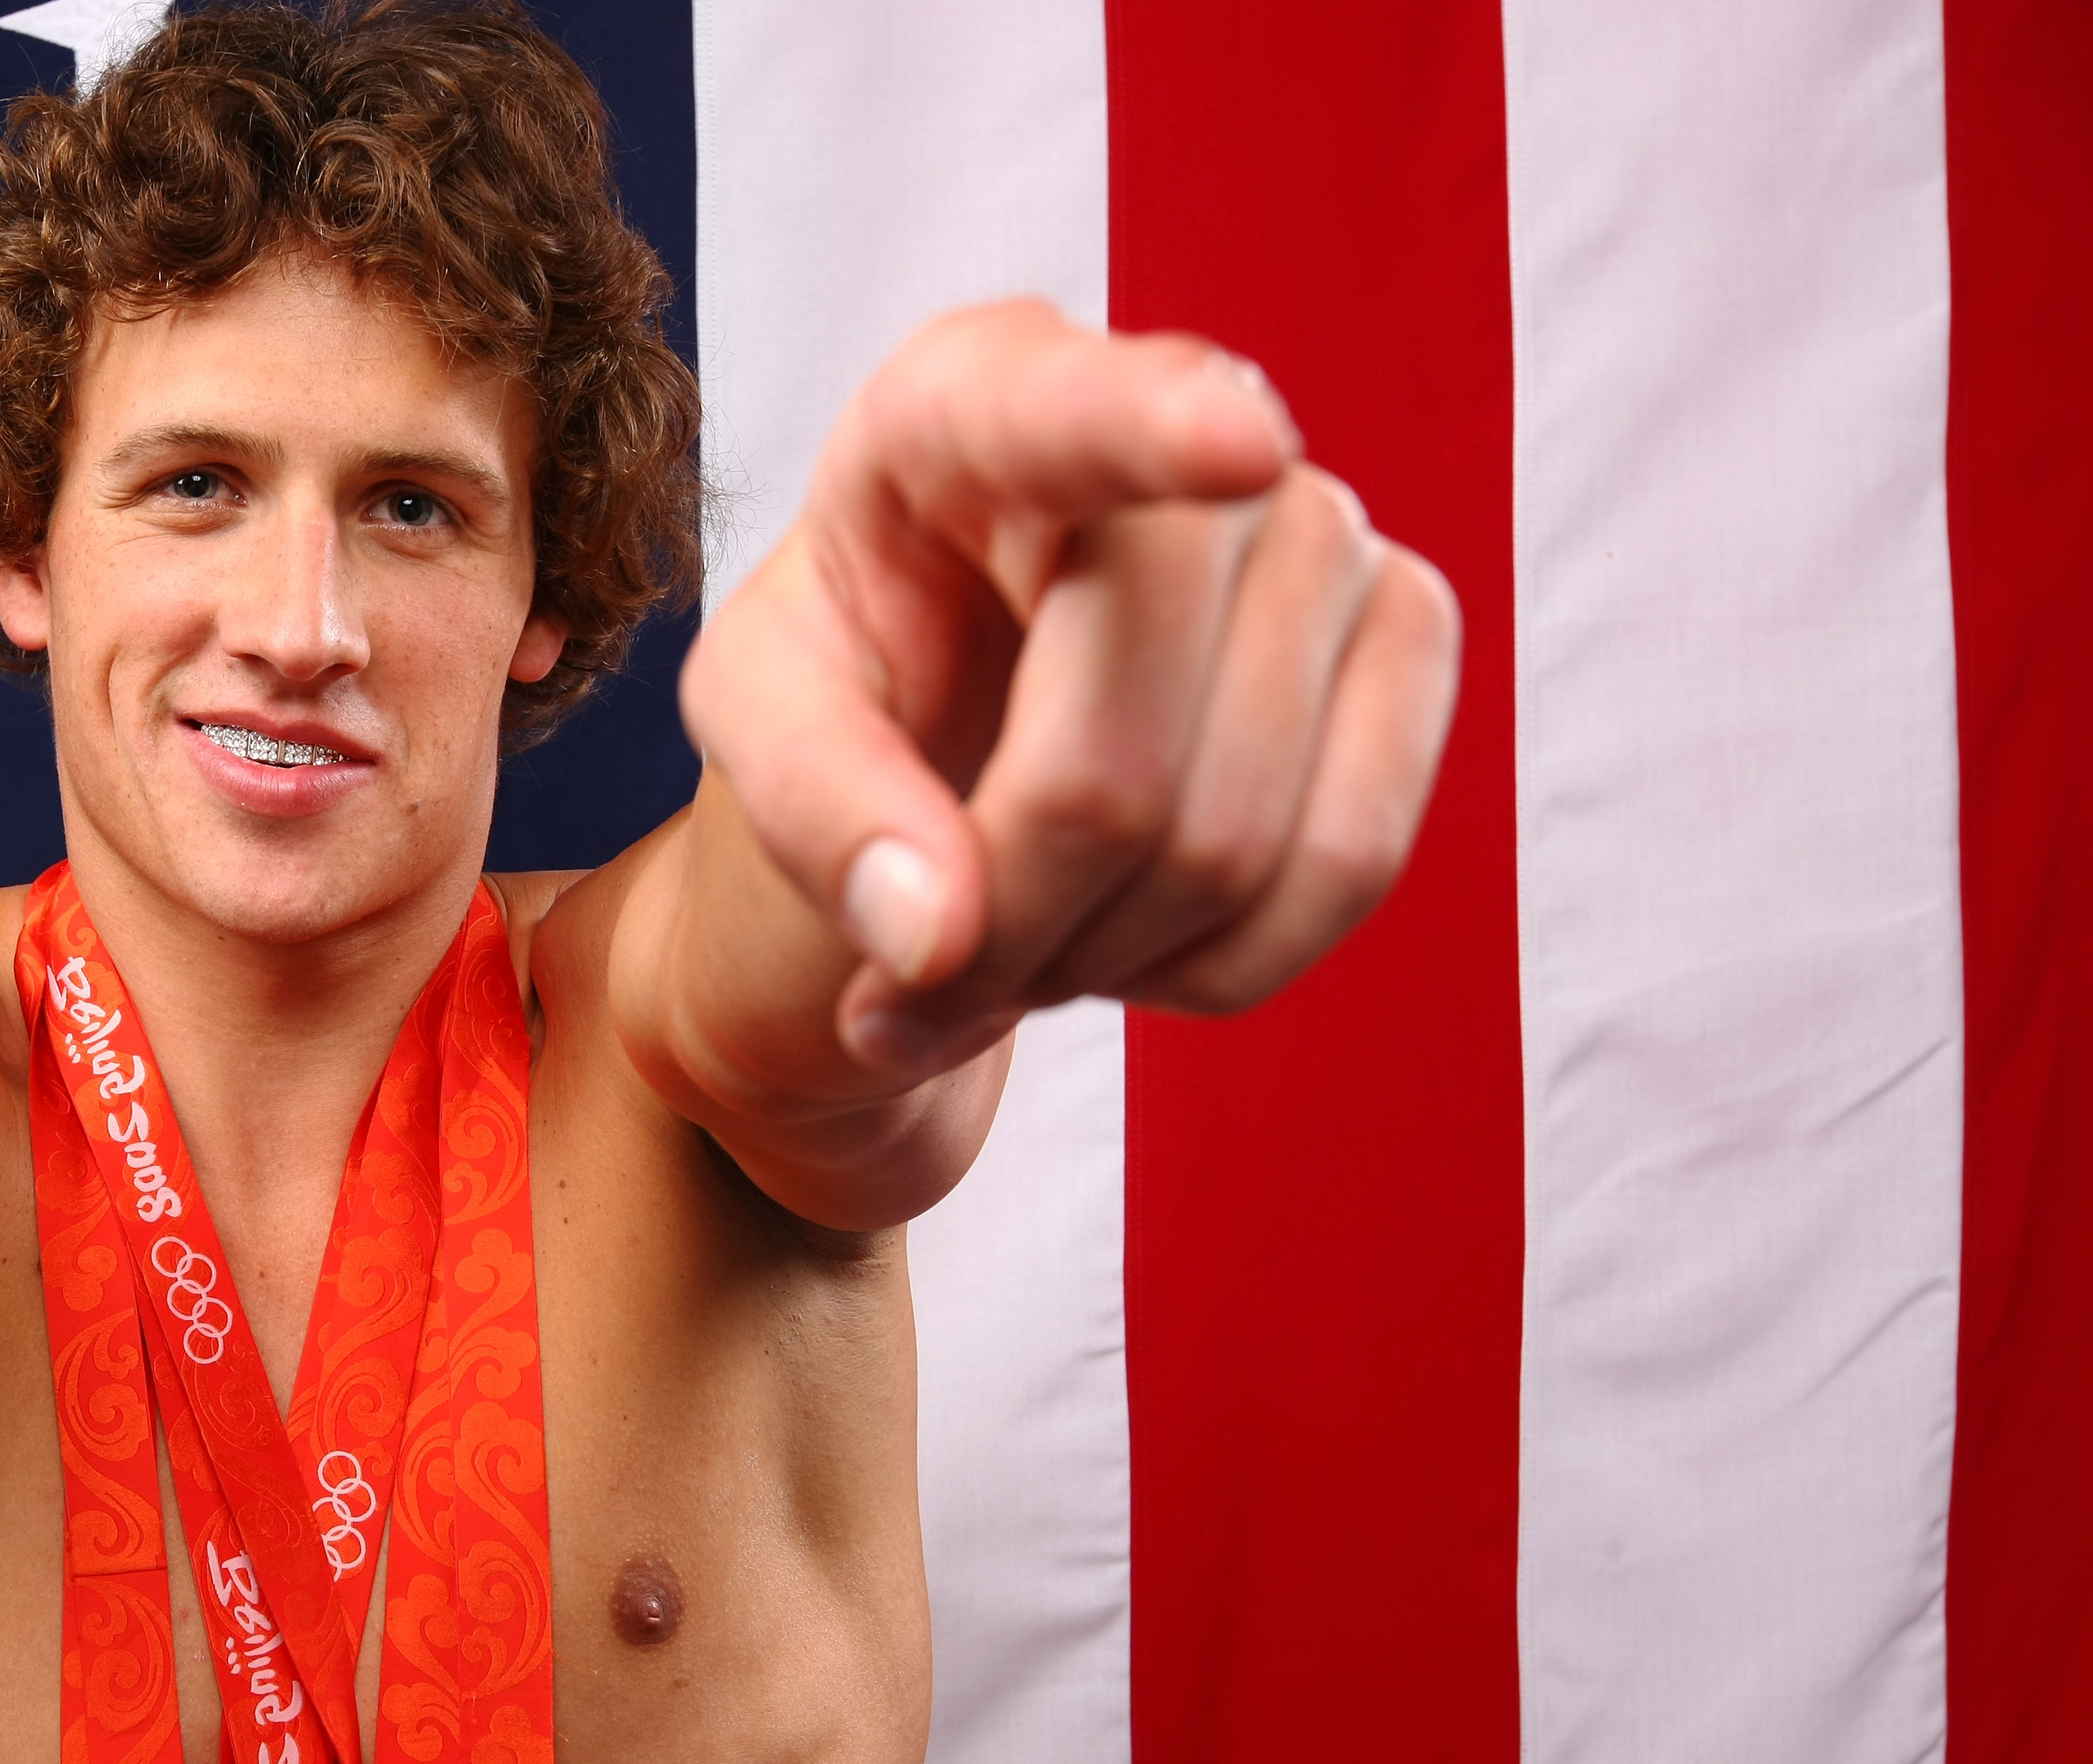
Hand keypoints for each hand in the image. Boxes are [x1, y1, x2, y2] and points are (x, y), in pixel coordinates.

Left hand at [680, 300, 1461, 1082]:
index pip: (1068, 415)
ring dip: (1098, 953)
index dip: (1159, 430)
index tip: (1241, 445)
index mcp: (966, 403)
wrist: (960, 729)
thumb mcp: (757, 723)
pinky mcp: (1409, 628)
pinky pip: (1349, 866)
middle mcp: (1173, 423)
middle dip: (1010, 917)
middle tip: (931, 953)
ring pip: (1234, 840)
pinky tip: (1132, 927)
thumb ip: (812, 810)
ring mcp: (1316, 523)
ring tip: (1020, 926)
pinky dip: (1219, 959)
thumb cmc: (854, 682)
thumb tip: (934, 936)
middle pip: (1117, 759)